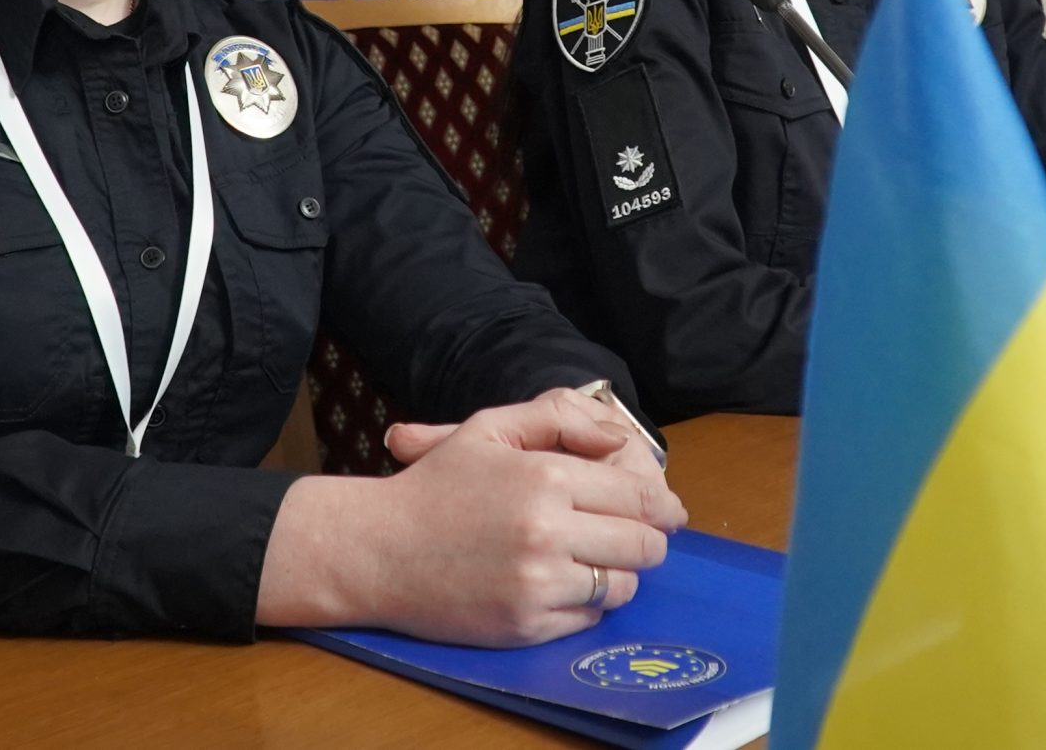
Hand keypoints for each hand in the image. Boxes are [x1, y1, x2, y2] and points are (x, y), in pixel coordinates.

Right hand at [257, 398, 687, 646]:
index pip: (639, 497)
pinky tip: (561, 584)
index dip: (661, 506)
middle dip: (649, 541)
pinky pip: (588, 618)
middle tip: (639, 538)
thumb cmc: (435, 485)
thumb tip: (618, 441)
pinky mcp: (526, 625)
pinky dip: (585, 604)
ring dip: (619, 574)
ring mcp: (539, 584)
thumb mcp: (489, 428)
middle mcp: (549, 531)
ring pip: (622, 586)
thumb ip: (558, 419)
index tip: (668, 512)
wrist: (377, 549)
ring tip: (596, 561)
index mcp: (547, 477)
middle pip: (642, 545)